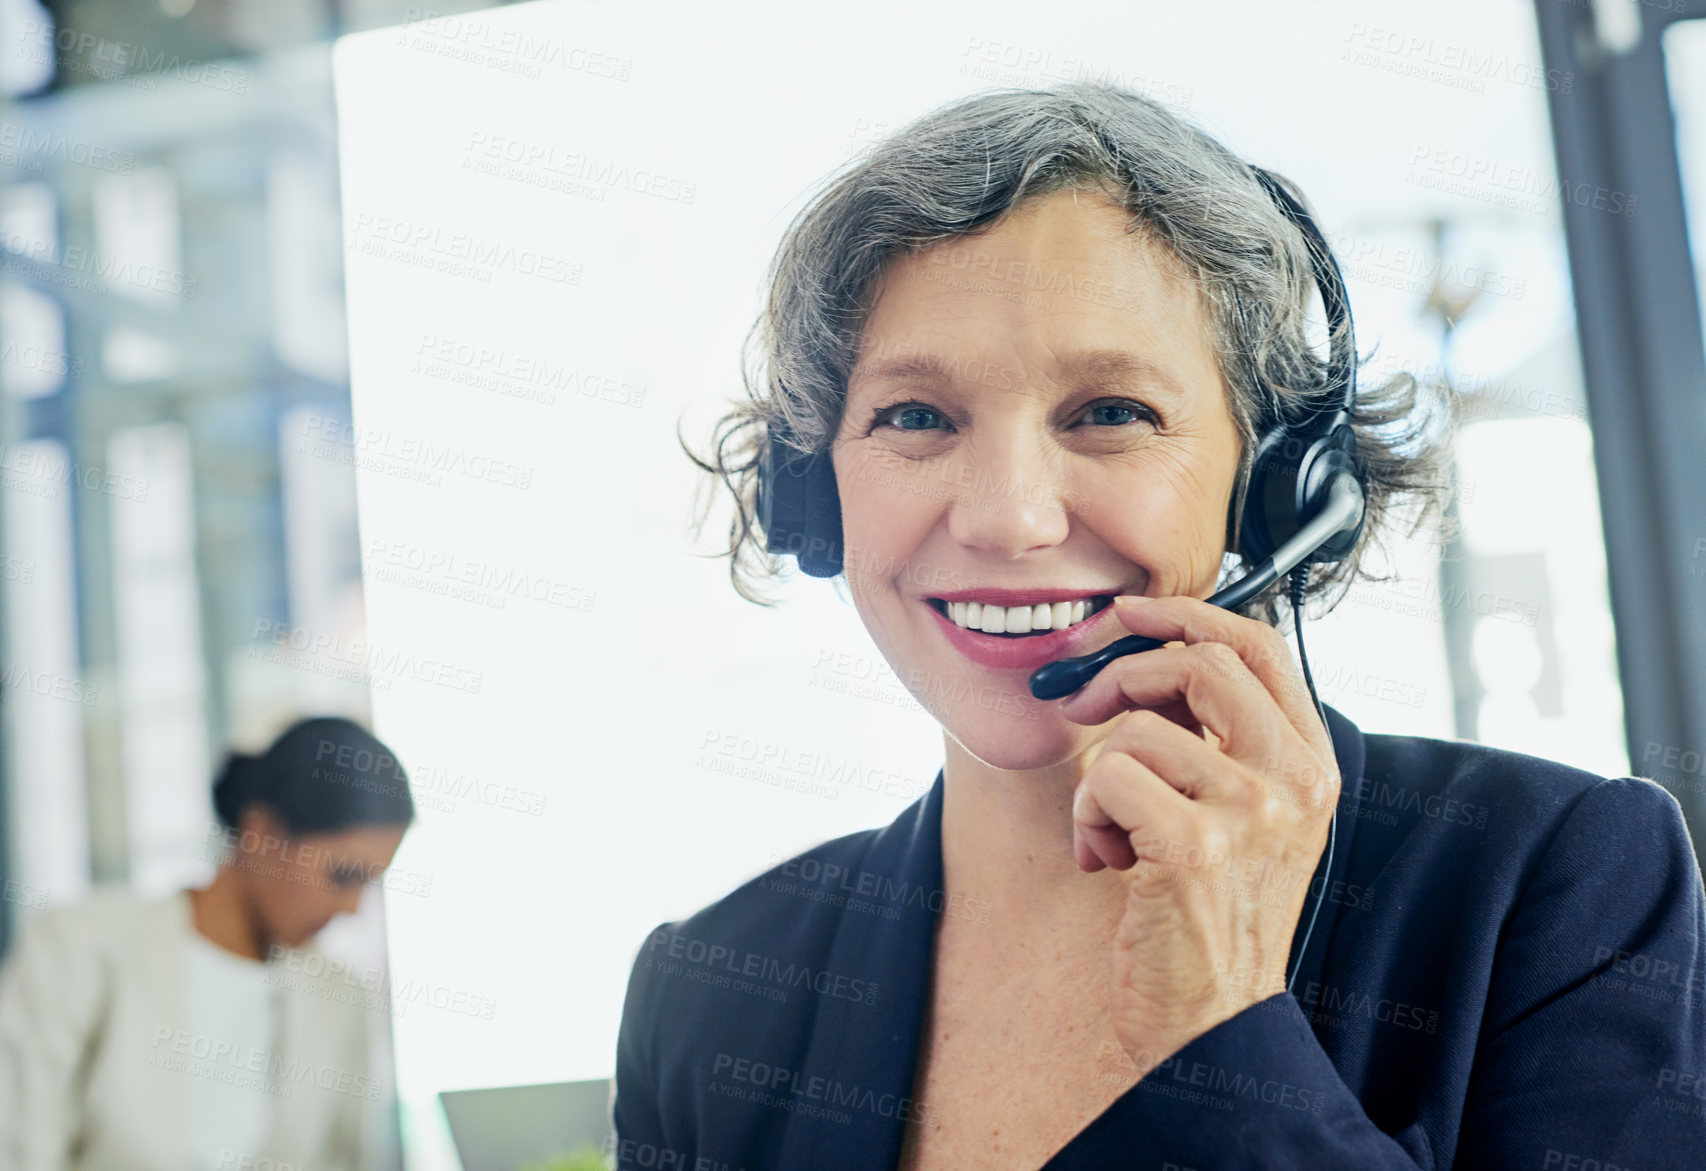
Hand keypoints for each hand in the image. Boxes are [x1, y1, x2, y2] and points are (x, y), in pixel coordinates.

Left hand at [1056, 594, 1339, 1075]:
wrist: (1209, 1020)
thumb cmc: (1209, 916)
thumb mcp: (1240, 816)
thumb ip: (1219, 736)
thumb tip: (1150, 653)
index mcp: (1311, 765)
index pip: (1259, 645)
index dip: (1187, 614)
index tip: (1130, 614)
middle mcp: (1294, 782)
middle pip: (1198, 663)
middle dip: (1121, 674)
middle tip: (1083, 708)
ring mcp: (1249, 813)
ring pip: (1134, 729)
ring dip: (1098, 781)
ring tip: (1114, 837)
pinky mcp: (1191, 847)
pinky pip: (1105, 778)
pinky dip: (1085, 819)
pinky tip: (1106, 863)